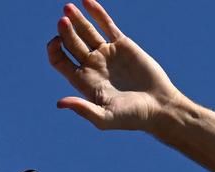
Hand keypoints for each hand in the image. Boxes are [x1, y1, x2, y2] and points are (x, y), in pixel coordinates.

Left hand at [47, 1, 181, 131]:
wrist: (160, 107)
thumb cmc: (133, 117)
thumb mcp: (105, 118)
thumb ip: (83, 110)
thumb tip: (59, 103)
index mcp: (85, 82)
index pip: (60, 61)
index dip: (54, 50)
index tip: (56, 42)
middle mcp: (93, 66)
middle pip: (71, 43)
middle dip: (65, 31)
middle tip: (63, 23)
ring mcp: (107, 54)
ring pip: (86, 31)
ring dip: (76, 19)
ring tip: (68, 8)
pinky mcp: (122, 45)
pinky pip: (107, 25)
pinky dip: (97, 12)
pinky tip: (86, 1)